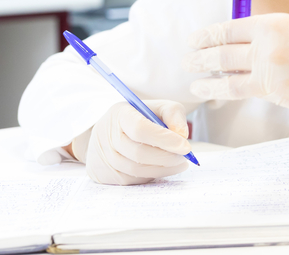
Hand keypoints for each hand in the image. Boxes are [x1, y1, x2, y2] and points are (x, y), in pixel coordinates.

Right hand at [74, 101, 191, 185]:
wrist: (107, 132)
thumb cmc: (138, 118)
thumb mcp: (157, 107)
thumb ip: (172, 114)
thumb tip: (181, 135)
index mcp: (119, 115)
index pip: (140, 129)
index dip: (165, 139)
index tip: (185, 146)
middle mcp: (106, 136)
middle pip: (139, 153)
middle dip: (167, 157)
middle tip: (185, 157)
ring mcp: (103, 157)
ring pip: (136, 170)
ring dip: (162, 169)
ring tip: (179, 163)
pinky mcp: (103, 174)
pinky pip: (131, 180)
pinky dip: (151, 175)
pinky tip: (163, 168)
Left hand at [182, 12, 288, 110]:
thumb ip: (274, 31)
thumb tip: (250, 40)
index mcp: (273, 24)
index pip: (227, 30)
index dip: (206, 36)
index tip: (193, 40)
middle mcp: (268, 50)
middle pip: (222, 56)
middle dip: (199, 59)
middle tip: (187, 61)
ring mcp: (274, 77)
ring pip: (230, 83)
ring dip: (209, 84)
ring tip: (195, 86)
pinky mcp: (284, 98)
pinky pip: (255, 94)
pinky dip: (239, 92)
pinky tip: (230, 92)